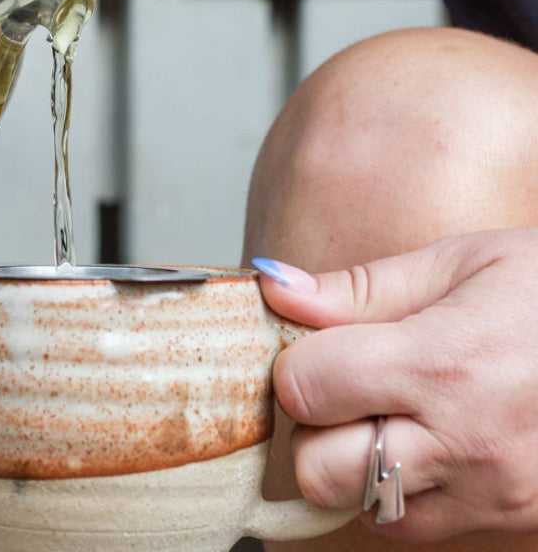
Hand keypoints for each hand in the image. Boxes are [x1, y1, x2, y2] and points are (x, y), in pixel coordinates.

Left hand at [256, 227, 537, 541]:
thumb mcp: (462, 262)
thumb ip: (360, 288)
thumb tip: (274, 292)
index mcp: (443, 365)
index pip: (305, 388)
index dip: (296, 362)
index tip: (316, 344)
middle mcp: (466, 445)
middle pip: (319, 471)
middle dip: (314, 426)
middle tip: (346, 385)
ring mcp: (494, 497)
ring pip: (364, 509)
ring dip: (355, 464)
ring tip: (393, 411)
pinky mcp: (514, 526)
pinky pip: (420, 528)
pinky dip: (403, 492)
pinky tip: (429, 442)